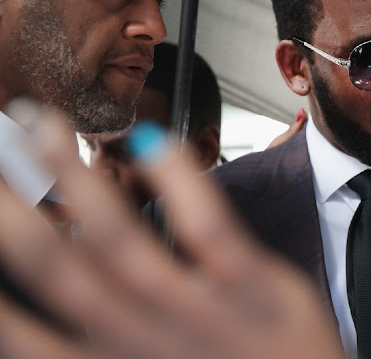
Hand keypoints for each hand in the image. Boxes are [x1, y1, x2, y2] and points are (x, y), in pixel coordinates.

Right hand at [0, 103, 343, 358]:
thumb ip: (96, 347)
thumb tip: (46, 302)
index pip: (19, 331)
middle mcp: (138, 341)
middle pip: (54, 266)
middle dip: (9, 209)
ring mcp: (195, 312)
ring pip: (118, 238)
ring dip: (73, 176)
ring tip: (45, 126)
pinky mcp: (252, 287)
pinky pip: (207, 226)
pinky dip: (177, 179)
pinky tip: (153, 142)